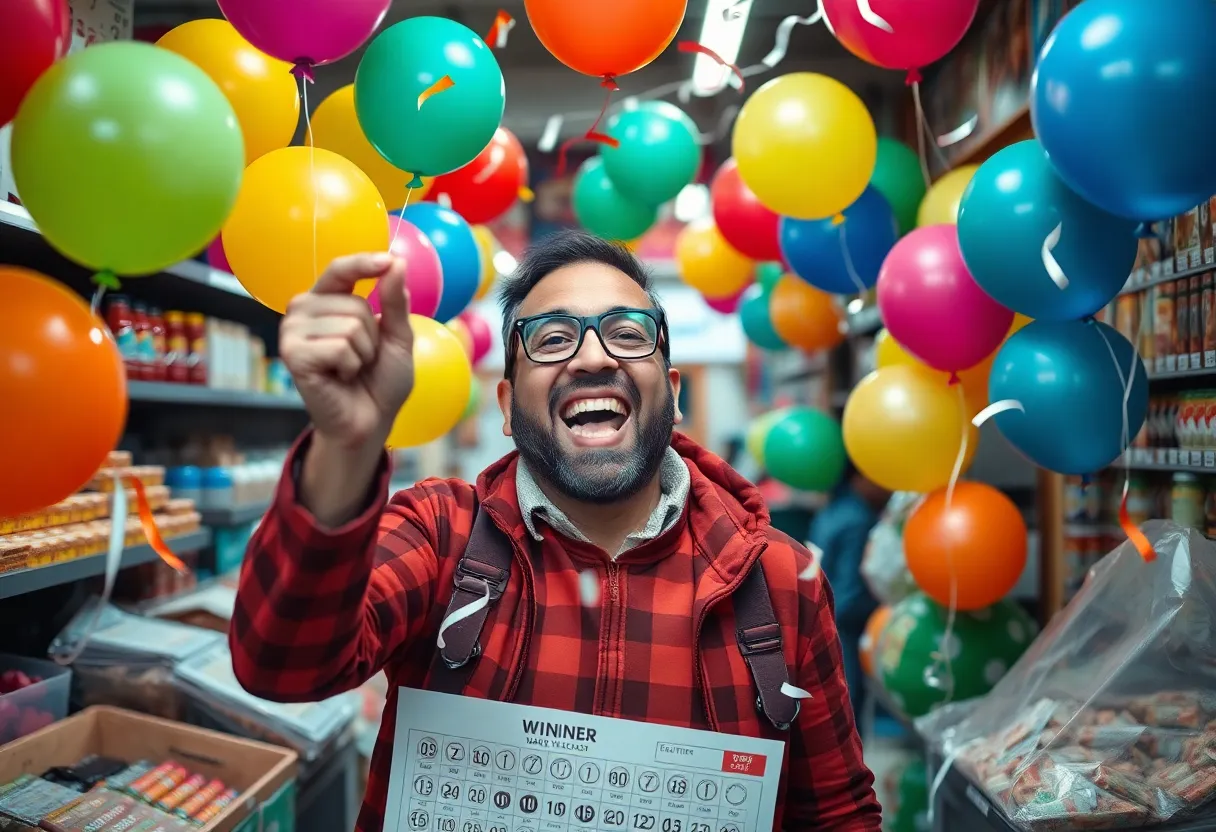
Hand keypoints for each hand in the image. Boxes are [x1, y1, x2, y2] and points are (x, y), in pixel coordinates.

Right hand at [280, 253, 413, 448]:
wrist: (370, 421)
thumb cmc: (380, 380)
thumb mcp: (397, 337)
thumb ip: (395, 301)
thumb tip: (396, 262)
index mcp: (326, 300)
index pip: (340, 270)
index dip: (363, 263)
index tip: (387, 260)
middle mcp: (303, 310)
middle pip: (355, 304)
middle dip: (372, 336)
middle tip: (361, 359)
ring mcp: (293, 331)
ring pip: (350, 326)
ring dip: (362, 354)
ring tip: (349, 369)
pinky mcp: (292, 354)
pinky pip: (339, 347)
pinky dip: (350, 366)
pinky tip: (339, 378)